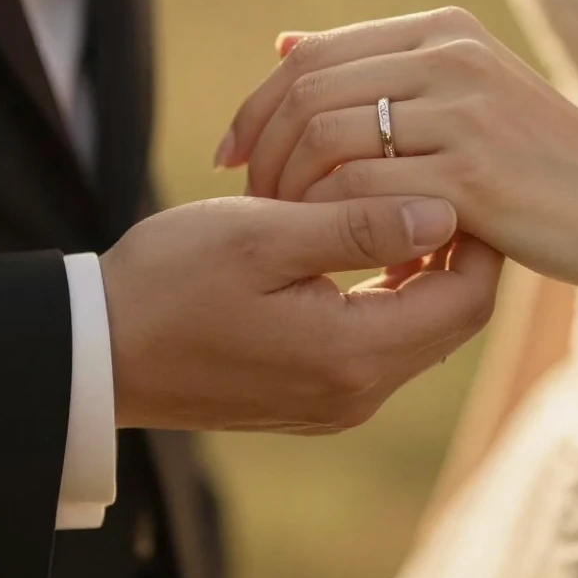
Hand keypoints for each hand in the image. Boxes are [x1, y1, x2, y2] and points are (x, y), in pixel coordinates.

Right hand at [100, 192, 501, 431]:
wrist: (97, 351)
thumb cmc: (170, 281)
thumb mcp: (265, 234)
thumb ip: (360, 225)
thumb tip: (445, 213)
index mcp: (353, 354)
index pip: (466, 299)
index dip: (480, 238)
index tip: (463, 179)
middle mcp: (358, 391)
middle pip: (453, 318)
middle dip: (460, 252)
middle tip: (442, 183)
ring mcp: (338, 399)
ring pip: (421, 328)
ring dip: (424, 269)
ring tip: (403, 203)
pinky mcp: (316, 393)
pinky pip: (383, 340)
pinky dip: (390, 290)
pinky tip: (364, 243)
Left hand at [217, 8, 577, 288]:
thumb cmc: (544, 161)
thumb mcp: (467, 94)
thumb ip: (380, 69)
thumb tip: (286, 42)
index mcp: (443, 31)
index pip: (310, 55)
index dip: (255, 106)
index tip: (230, 154)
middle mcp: (450, 56)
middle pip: (306, 91)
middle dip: (259, 148)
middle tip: (248, 198)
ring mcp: (464, 110)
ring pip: (325, 137)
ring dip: (288, 187)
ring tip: (285, 225)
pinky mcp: (474, 172)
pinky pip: (362, 189)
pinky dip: (327, 220)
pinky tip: (330, 248)